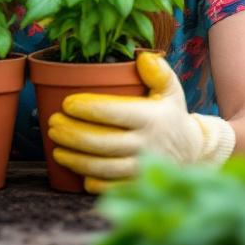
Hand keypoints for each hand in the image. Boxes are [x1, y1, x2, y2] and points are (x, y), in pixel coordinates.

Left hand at [48, 52, 235, 192]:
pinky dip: (91, 180)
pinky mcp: (138, 185)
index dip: (87, 108)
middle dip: (71, 134)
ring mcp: (142, 168)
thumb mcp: (171, 90)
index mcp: (152, 118)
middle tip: (52, 125)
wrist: (191, 152)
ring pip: (102, 167)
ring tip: (56, 147)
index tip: (67, 103)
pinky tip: (76, 170)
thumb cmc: (171, 116)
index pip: (114, 112)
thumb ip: (158, 72)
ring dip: (74, 158)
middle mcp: (147, 145)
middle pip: (101, 142)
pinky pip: (110, 187)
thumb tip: (143, 57)